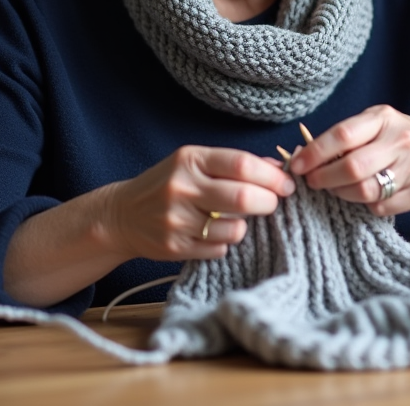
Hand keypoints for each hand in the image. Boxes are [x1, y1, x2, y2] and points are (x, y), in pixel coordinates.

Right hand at [105, 146, 294, 261]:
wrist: (122, 215)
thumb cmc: (167, 185)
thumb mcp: (194, 164)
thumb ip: (233, 165)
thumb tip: (278, 168)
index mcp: (190, 160)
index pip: (241, 164)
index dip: (272, 176)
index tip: (287, 184)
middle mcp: (182, 188)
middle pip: (243, 197)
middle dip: (269, 202)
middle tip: (273, 203)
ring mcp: (177, 220)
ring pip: (235, 228)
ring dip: (244, 225)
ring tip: (235, 219)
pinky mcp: (175, 247)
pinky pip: (219, 248)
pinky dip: (225, 242)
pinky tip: (212, 233)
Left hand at [288, 105, 409, 216]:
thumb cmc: (396, 137)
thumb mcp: (374, 124)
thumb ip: (342, 137)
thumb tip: (300, 156)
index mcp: (384, 118)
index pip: (343, 135)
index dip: (315, 153)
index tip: (297, 165)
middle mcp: (403, 141)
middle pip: (353, 167)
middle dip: (324, 178)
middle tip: (311, 181)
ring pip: (365, 191)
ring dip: (341, 194)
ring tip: (335, 188)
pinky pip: (381, 207)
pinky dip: (365, 205)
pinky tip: (363, 195)